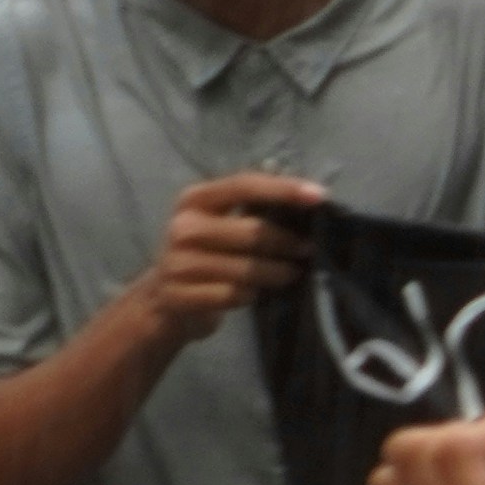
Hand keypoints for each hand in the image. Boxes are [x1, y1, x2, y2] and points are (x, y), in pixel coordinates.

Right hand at [131, 173, 322, 342]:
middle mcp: (183, 227)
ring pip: (247, 269)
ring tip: (291, 273)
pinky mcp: (180, 296)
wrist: (165, 298)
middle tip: (309, 250)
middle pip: (252, 232)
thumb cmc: (205, 254)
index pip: (244, 186)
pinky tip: (255, 294)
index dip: (283, 189)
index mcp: (194, 200)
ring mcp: (178, 263)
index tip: (319, 196)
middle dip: (288, 243)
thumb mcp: (220, 225)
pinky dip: (252, 295)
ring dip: (277, 273)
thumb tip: (309, 203)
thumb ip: (253, 212)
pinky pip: (234, 295)